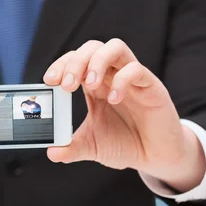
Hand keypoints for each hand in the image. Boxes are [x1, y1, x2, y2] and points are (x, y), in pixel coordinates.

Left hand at [43, 39, 205, 192]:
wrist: (155, 157)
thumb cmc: (125, 144)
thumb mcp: (93, 147)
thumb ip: (72, 148)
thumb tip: (51, 153)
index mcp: (95, 85)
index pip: (75, 60)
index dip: (61, 65)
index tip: (49, 81)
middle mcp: (112, 76)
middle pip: (92, 48)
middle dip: (75, 62)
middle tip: (67, 85)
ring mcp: (132, 79)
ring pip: (115, 48)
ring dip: (97, 62)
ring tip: (90, 84)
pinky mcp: (151, 87)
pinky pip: (137, 70)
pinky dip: (122, 80)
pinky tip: (115, 99)